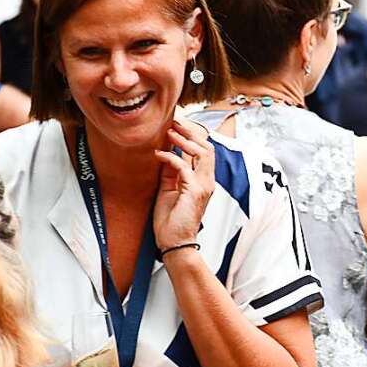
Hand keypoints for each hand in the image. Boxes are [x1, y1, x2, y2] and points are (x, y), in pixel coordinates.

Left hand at [153, 120, 214, 250]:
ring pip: (202, 153)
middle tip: (175, 122)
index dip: (192, 135)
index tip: (177, 126)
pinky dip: (171, 158)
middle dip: (191, 132)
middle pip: (207, 147)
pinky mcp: (194, 192)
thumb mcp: (169, 190)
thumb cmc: (171, 221)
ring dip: (184, 140)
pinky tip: (158, 155)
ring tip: (170, 133)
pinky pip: (184, 167)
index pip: (204, 151)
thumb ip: (171, 173)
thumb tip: (166, 154)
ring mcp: (203, 186)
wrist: (174, 243)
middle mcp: (207, 181)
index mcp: (203, 180)